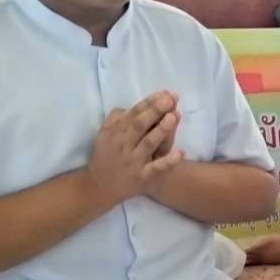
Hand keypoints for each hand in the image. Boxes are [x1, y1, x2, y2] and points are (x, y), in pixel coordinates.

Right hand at [86, 91, 181, 205]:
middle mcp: (124, 145)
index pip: (133, 114)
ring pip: (148, 144)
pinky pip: (156, 168)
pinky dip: (168, 161)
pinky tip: (181, 153)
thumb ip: (115, 119)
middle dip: (155, 110)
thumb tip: (127, 106)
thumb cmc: (106, 156)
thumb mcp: (104, 135)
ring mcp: (134, 161)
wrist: (98, 186)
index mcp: (116, 132)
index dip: (148, 102)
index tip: (164, 93)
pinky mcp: (142, 177)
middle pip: (140, 125)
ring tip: (174, 116)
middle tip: (170, 98)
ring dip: (161, 130)